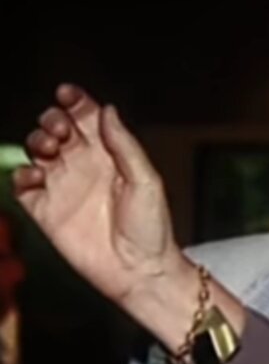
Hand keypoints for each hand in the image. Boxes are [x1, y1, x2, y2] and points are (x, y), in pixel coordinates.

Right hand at [15, 84, 190, 308]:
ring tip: (49, 149)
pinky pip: (23, 186)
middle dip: (53, 119)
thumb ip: (124, 145)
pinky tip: (36, 176)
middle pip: (57, 129)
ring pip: (37, 151)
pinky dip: (22, 175)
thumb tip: (107, 110)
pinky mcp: (46, 211)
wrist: (140, 269)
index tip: (67, 94)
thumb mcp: (145, 180)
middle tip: (60, 129)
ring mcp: (63, 187)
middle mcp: (84, 166)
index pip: (87, 118)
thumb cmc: (151, 227)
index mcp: (109, 154)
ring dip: (37, 142)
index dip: (75, 102)